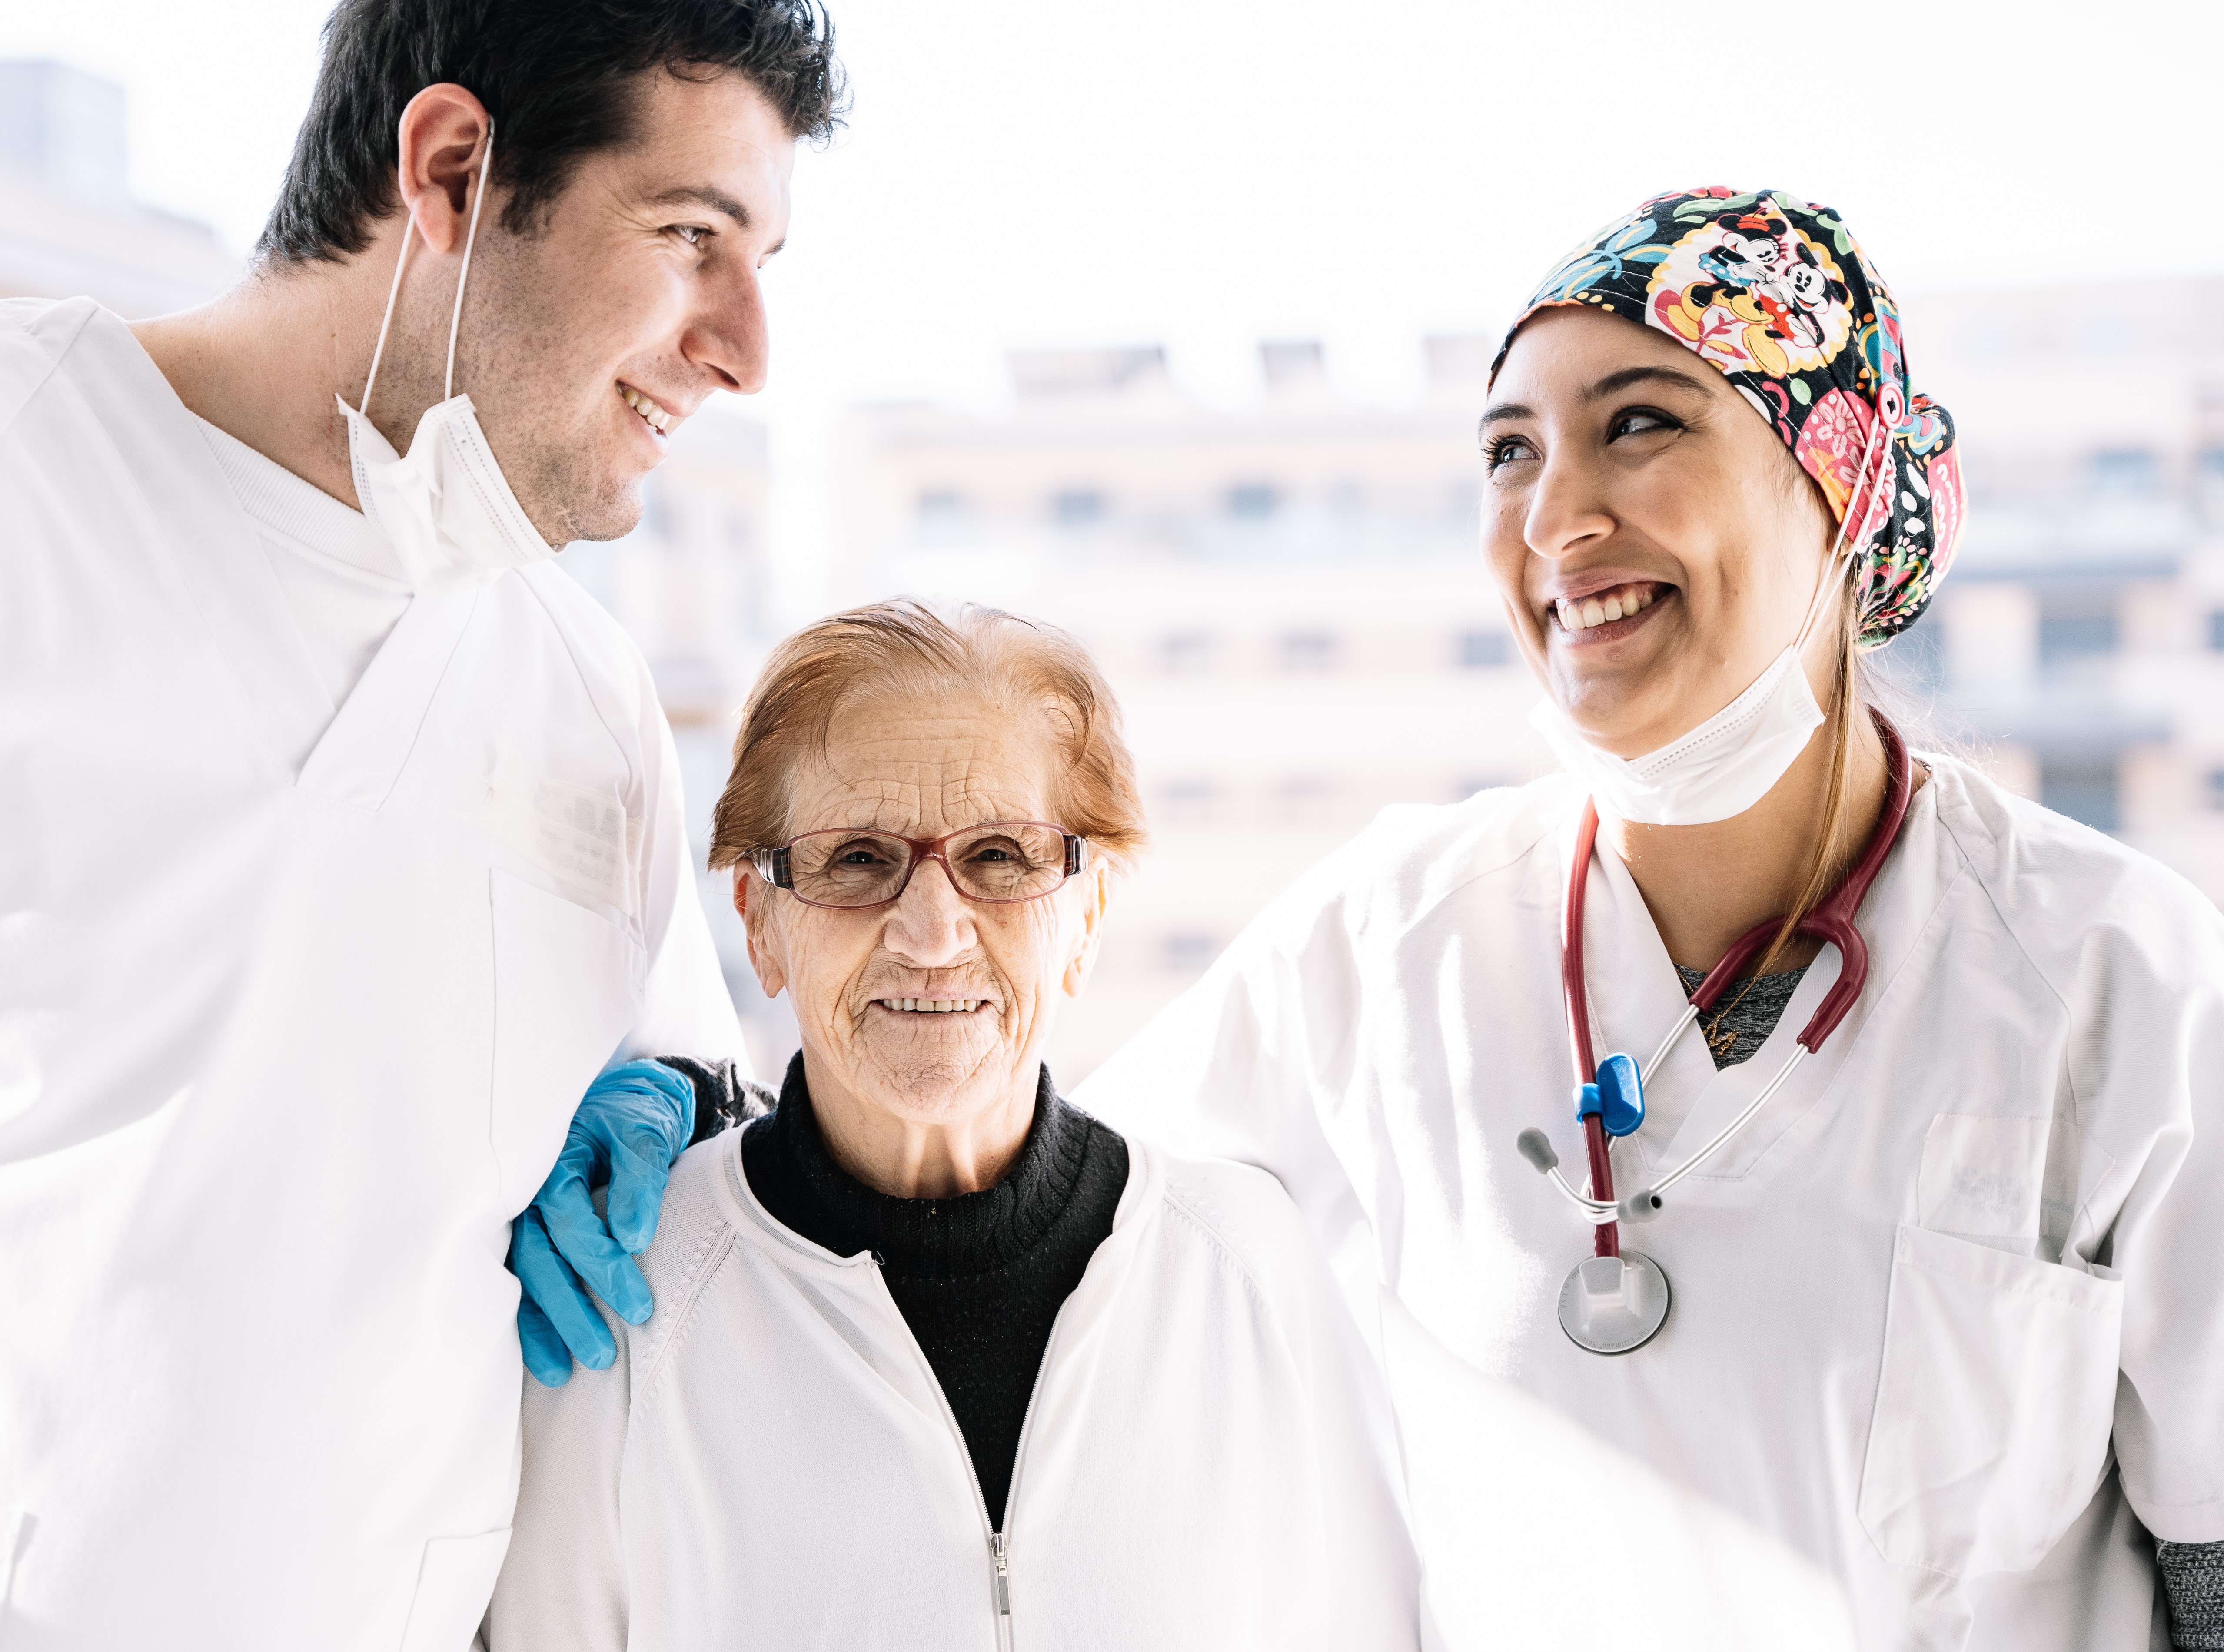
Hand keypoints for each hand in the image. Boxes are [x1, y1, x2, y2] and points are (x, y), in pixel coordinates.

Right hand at [511, 1059, 694, 1386]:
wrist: (623, 1103)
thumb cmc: (634, 1118)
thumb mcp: (645, 1131)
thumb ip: (639, 1178)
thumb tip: (632, 1235)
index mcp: (553, 1165)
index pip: (569, 1221)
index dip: (602, 1264)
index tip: (638, 1306)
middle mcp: (528, 1196)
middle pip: (538, 1258)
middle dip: (568, 1310)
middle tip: (602, 1354)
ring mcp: (523, 1218)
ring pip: (522, 1278)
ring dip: (540, 1327)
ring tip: (562, 1373)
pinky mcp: (528, 1236)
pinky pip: (518, 1283)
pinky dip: (527, 1322)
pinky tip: (542, 1359)